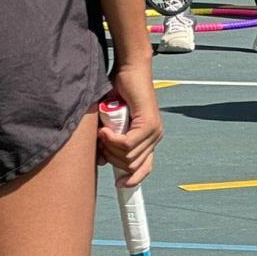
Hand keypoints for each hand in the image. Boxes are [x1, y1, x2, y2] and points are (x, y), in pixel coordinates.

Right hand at [99, 62, 162, 187]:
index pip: (145, 168)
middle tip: (102, 139)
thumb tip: (102, 163)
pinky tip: (104, 131)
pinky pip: (127, 144)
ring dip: (109, 147)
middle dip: (111, 157)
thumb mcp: (111, 124)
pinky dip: (111, 141)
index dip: (133, 180)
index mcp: (148, 139)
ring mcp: (154, 130)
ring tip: (103, 131)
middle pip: (130, 166)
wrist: (129, 71)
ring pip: (128, 156)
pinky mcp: (148, 123)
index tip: (118, 184)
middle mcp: (154, 136)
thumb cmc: (117, 94)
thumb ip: (109, 143)